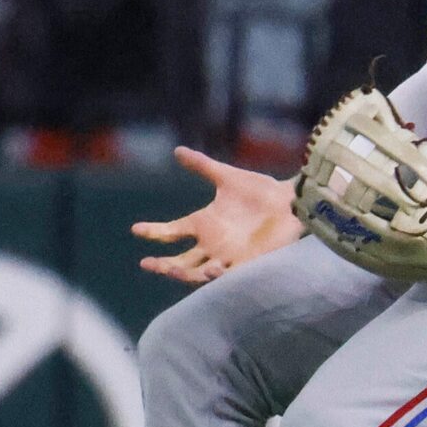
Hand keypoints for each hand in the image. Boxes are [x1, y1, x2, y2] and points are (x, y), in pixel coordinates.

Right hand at [133, 145, 302, 285]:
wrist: (290, 203)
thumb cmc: (260, 190)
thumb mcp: (226, 176)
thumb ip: (202, 165)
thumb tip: (177, 150)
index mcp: (204, 224)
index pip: (172, 231)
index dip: (154, 231)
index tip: (136, 229)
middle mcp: (211, 244)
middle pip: (180, 260)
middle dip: (162, 264)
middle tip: (145, 263)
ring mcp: (227, 256)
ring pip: (198, 273)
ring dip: (182, 274)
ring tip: (169, 270)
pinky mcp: (246, 264)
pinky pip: (227, 276)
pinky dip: (216, 275)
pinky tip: (209, 269)